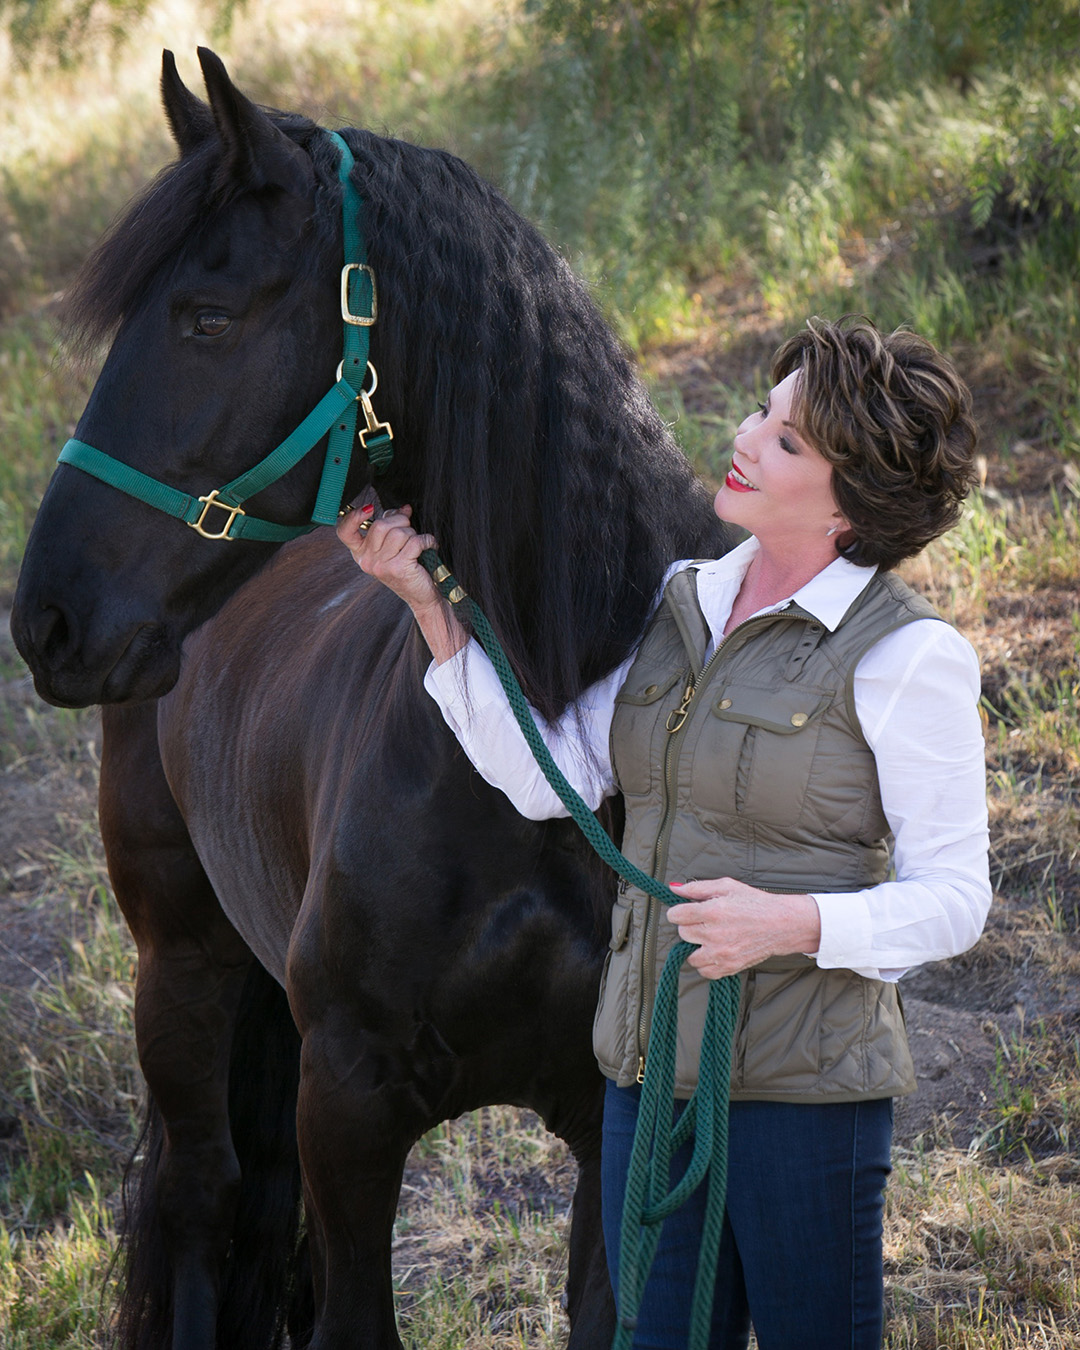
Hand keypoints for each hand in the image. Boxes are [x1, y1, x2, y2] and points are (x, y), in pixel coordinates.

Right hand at [336, 503, 440, 614]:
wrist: (420, 596)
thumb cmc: (406, 568)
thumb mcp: (392, 546)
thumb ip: (392, 525)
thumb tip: (403, 508)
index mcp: (360, 553)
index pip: (344, 532)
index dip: (354, 516)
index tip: (369, 509)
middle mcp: (366, 560)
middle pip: (380, 525)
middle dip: (400, 521)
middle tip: (409, 530)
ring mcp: (381, 566)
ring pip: (399, 533)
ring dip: (413, 534)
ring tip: (417, 544)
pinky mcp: (398, 569)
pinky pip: (415, 542)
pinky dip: (427, 540)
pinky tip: (429, 545)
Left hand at [666, 878, 820, 979]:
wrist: (781, 924)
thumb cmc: (754, 903)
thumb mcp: (726, 886)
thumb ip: (697, 888)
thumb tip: (675, 890)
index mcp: (711, 912)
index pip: (675, 916)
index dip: (679, 911)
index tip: (686, 911)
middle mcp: (714, 934)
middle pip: (682, 934)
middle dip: (690, 926)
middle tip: (704, 922)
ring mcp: (721, 953)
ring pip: (690, 956)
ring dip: (696, 947)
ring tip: (709, 938)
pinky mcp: (729, 967)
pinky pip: (705, 971)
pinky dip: (706, 963)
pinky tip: (715, 951)